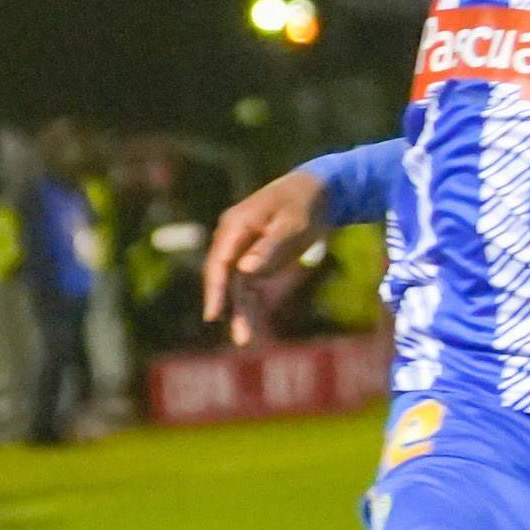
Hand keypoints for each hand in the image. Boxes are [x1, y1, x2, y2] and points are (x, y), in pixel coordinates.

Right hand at [201, 168, 331, 345]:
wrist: (318, 190)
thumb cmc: (305, 204)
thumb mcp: (293, 225)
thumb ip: (269, 247)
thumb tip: (244, 270)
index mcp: (235, 225)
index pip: (219, 262)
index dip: (215, 290)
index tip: (212, 315)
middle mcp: (232, 238)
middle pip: (223, 277)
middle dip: (228, 307)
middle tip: (241, 338)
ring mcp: (241, 249)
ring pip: (234, 285)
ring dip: (239, 311)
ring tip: (245, 340)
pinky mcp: (253, 258)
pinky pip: (246, 286)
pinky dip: (248, 305)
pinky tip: (251, 326)